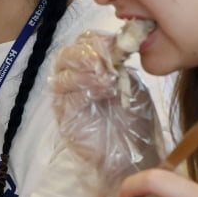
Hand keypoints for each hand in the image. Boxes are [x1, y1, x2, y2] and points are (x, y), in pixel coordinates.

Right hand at [50, 30, 161, 196]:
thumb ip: (122, 66)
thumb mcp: (133, 85)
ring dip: (85, 69)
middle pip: (66, 55)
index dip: (96, 40)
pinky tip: (104, 89)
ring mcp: (65, 100)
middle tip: (107, 59)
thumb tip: (116, 46)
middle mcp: (72, 81)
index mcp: (89, 69)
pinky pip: (67, 96)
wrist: (132, 156)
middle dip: (87, 53)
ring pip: (62, 73)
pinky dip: (85, 89)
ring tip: (108, 75)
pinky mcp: (64, 118)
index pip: (82, 44)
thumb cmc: (134, 120)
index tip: (115, 45)